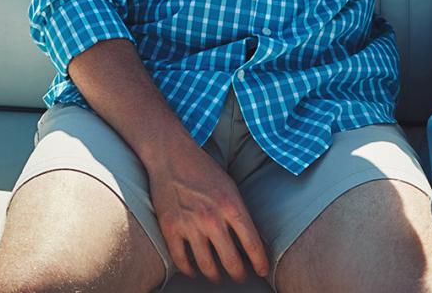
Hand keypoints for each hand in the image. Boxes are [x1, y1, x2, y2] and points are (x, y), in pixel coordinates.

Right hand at [145, 138, 270, 282]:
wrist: (171, 154)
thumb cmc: (203, 169)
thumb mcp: (230, 187)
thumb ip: (239, 213)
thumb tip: (248, 241)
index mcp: (231, 206)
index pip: (252, 245)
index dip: (260, 263)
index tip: (261, 271)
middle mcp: (212, 218)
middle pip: (231, 262)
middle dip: (238, 275)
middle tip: (239, 276)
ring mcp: (190, 224)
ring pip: (207, 267)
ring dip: (214, 276)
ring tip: (217, 276)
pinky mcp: (170, 227)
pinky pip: (181, 260)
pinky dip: (189, 270)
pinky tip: (193, 270)